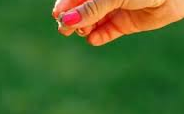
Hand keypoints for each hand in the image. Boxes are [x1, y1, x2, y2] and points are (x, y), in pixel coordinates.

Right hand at [52, 0, 183, 45]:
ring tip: (83, 33)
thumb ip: (90, 8)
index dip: (66, 5)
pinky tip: (93, 39)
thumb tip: (66, 20)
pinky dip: (99, 37)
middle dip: (73, 19)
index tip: (58, 15)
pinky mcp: (125, 23)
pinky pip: (107, 32)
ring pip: (93, 22)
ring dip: (85, 28)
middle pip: (82, 10)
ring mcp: (116, 9)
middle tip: (64, 30)